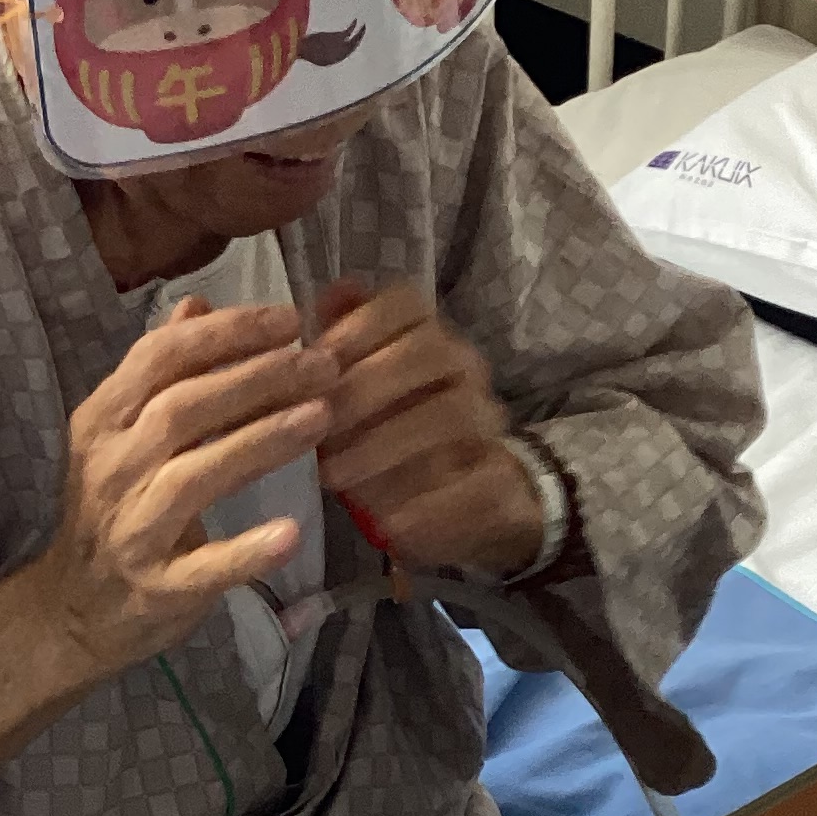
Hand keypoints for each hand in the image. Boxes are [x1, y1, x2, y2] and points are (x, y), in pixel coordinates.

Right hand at [0, 298, 332, 815]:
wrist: (71, 610)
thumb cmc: (114, 509)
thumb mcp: (121, 434)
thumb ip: (158, 372)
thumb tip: (198, 304)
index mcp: (101, 422)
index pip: (159, 359)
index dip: (225, 333)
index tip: (288, 318)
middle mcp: (110, 468)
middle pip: (183, 407)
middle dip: (259, 378)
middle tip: (324, 363)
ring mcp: (130, 529)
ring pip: (196, 474)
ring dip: (262, 441)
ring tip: (322, 416)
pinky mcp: (157, 586)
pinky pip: (204, 567)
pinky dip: (248, 551)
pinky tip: (291, 534)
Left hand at [313, 279, 543, 578]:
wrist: (480, 496)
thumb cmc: (402, 433)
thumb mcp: (367, 390)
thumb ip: (346, 345)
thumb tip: (331, 292)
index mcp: (430, 338)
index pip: (406, 305)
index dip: (359, 325)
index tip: (315, 359)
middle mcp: (466, 370)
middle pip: (427, 352)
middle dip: (365, 387)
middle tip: (316, 426)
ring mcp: (488, 424)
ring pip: (448, 416)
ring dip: (384, 446)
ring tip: (334, 476)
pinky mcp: (501, 480)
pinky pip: (472, 485)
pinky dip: (426, 504)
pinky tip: (387, 522)